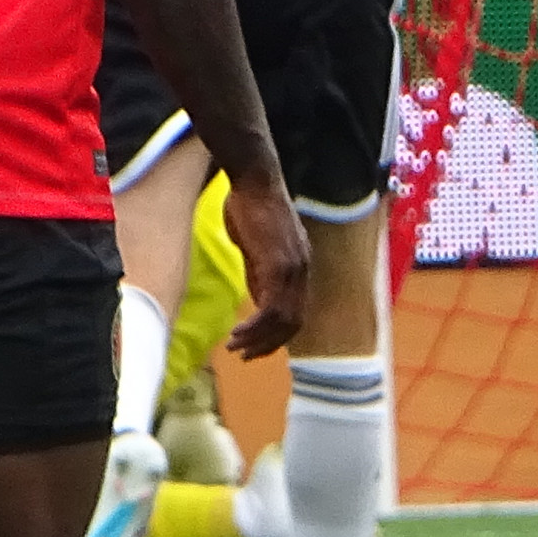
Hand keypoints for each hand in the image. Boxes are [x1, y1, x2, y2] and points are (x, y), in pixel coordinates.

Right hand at [218, 174, 308, 358]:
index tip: (256, 347)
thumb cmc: (250, 207)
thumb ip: (261, 273)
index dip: (278, 335)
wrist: (254, 180)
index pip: (297, 312)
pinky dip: (255, 326)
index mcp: (300, 266)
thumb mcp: (258, 247)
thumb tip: (258, 299)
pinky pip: (270, 307)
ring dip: (258, 339)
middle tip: (245, 356)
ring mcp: (293, 268)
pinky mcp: (278, 265)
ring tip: (235, 348)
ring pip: (282, 319)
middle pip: (293, 322)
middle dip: (268, 344)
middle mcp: (302, 270)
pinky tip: (237, 332)